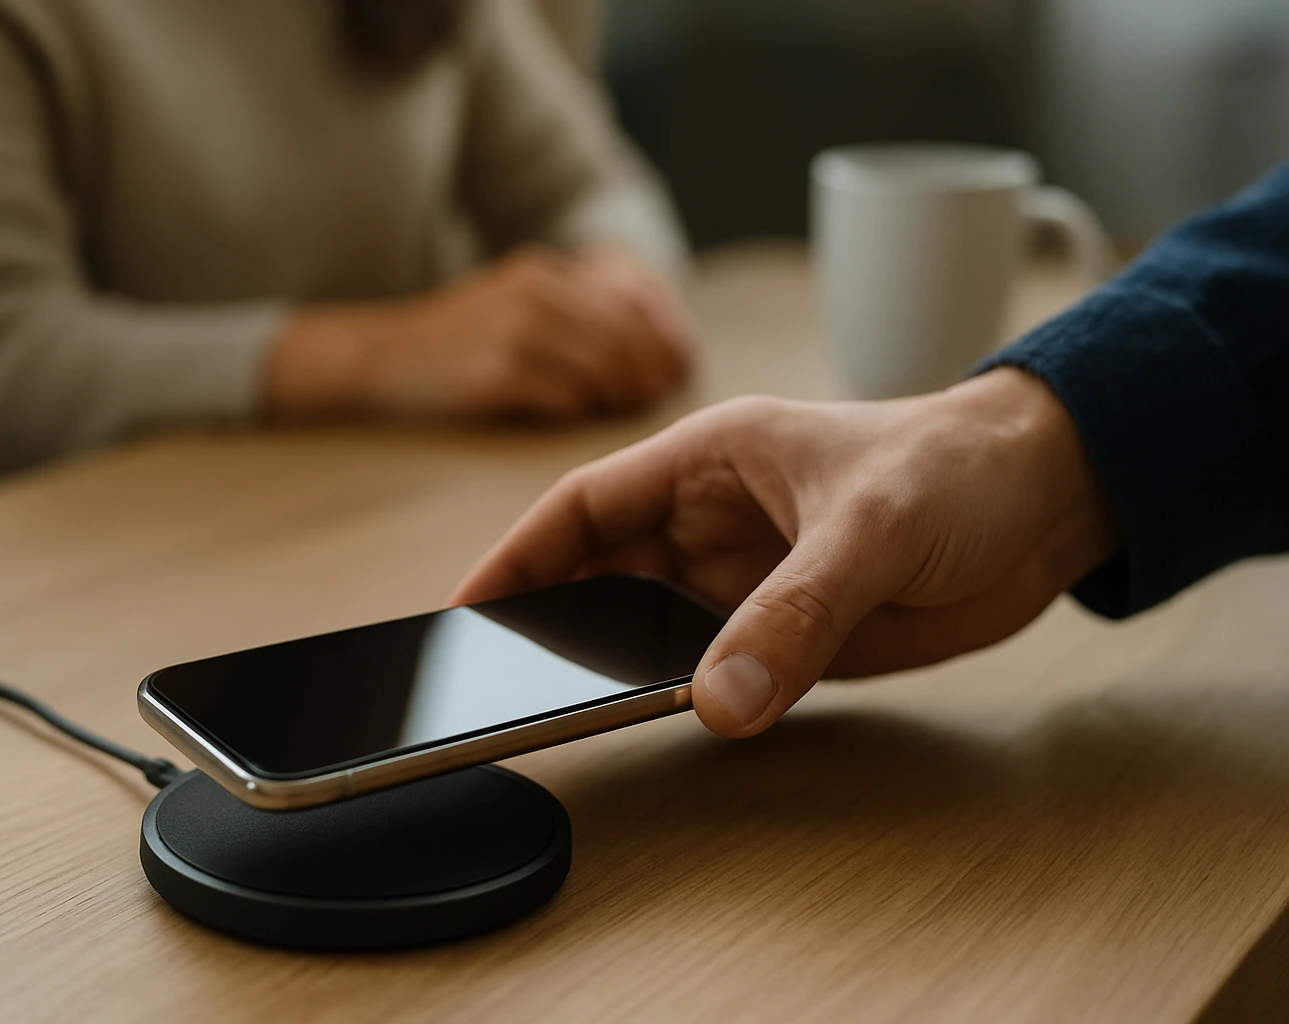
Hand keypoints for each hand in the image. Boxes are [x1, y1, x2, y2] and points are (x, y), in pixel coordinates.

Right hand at [263, 247, 691, 419]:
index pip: (632, 296)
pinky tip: (576, 416)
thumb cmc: (455, 342)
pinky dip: (582, 410)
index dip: (665, 334)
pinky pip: (566, 397)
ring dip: (621, 395)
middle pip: (626, 335)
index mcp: (543, 271)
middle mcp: (534, 293)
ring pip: (604, 367)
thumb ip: (573, 313)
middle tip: (655, 397)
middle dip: (651, 370)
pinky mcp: (495, 375)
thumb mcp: (512, 303)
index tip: (676, 364)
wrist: (378, 356)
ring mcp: (514, 332)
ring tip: (620, 410)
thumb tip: (649, 346)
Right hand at [451, 369, 1120, 737]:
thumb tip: (719, 701)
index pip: (584, 505)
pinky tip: (660, 720)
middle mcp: (713, 522)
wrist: (1052, 502)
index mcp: (710, 461)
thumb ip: (796, 613)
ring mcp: (747, 580)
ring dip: (614, 666)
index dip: (517, 554)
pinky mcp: (788, 632)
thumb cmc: (958, 467)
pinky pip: (714, 669)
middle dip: (549, 621)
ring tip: (560, 709)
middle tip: (494, 681)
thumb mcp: (869, 528)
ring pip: (650, 629)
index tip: (466, 609)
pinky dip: (683, 696)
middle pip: (601, 575)